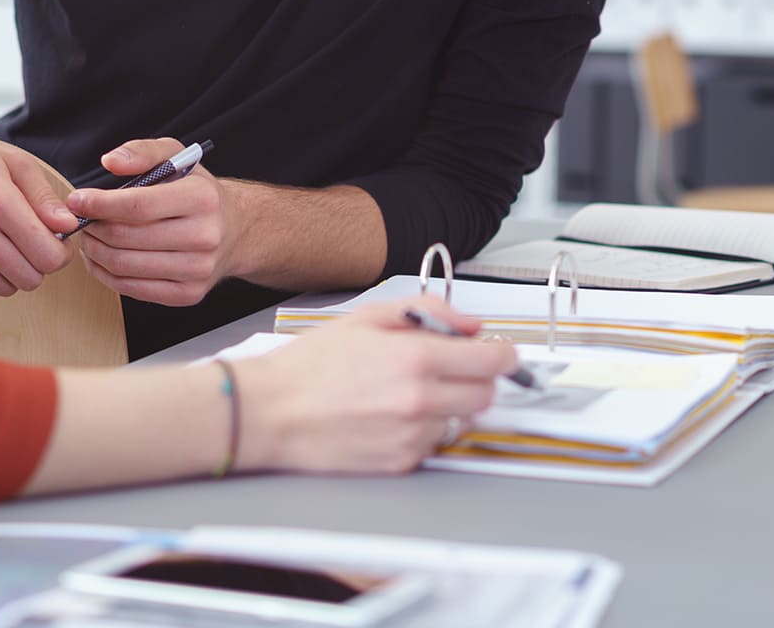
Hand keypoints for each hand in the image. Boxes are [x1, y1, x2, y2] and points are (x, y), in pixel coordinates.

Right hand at [0, 123, 76, 295]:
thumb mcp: (15, 163)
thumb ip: (45, 198)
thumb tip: (68, 227)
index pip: (47, 256)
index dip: (60, 253)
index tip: (57, 242)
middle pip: (27, 278)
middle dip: (38, 264)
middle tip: (32, 243)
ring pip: (0, 287)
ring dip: (10, 271)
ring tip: (4, 243)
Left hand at [66, 139, 242, 306]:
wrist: (235, 231)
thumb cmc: (198, 193)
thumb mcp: (176, 158)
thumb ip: (142, 151)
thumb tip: (110, 162)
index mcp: (202, 198)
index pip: (138, 205)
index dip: (99, 204)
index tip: (76, 201)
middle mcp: (205, 236)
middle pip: (126, 238)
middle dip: (92, 228)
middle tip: (79, 220)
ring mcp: (198, 269)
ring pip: (124, 266)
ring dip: (94, 252)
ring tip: (88, 237)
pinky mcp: (188, 294)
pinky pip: (132, 289)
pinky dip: (106, 275)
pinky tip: (100, 258)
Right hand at [232, 296, 518, 473]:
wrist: (270, 412)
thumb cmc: (310, 366)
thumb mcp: (368, 317)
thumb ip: (429, 312)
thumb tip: (470, 324)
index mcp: (415, 358)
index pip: (493, 361)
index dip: (503, 354)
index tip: (500, 353)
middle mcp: (420, 400)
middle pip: (487, 396)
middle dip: (478, 380)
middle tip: (454, 369)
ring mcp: (412, 436)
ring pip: (461, 421)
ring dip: (449, 406)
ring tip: (408, 393)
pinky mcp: (400, 463)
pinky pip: (433, 445)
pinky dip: (424, 430)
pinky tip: (391, 415)